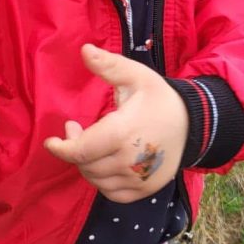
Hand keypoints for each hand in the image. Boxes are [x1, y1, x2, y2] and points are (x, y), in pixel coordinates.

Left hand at [44, 44, 188, 202]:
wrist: (192, 124)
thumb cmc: (159, 98)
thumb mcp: (136, 76)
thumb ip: (109, 65)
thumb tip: (84, 49)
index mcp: (124, 133)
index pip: (81, 151)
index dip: (61, 148)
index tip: (51, 141)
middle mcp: (130, 161)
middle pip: (86, 165)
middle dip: (74, 148)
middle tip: (77, 130)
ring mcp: (139, 180)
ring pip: (96, 180)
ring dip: (87, 164)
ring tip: (93, 144)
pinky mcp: (145, 190)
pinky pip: (111, 193)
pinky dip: (102, 181)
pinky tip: (105, 162)